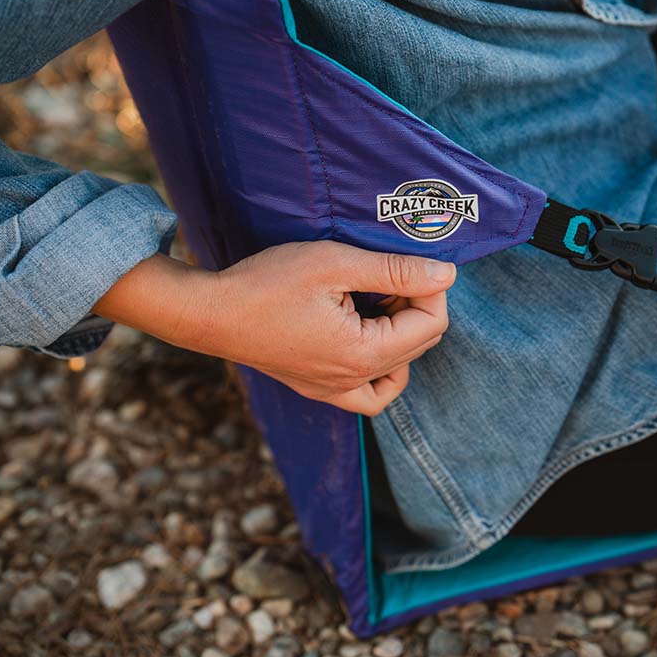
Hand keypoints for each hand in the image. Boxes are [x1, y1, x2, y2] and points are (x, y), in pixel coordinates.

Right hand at [95, 242, 455, 413]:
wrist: (210, 312)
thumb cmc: (267, 283)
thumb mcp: (336, 264)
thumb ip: (394, 270)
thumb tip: (446, 274)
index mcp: (363, 354)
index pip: (431, 325)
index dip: (431, 288)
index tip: (408, 263)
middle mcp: (353, 382)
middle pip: (418, 346)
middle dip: (414, 306)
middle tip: (386, 274)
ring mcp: (334, 391)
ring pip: (398, 372)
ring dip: (400, 334)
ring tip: (376, 301)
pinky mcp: (319, 389)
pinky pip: (369, 393)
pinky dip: (380, 369)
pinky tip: (367, 338)